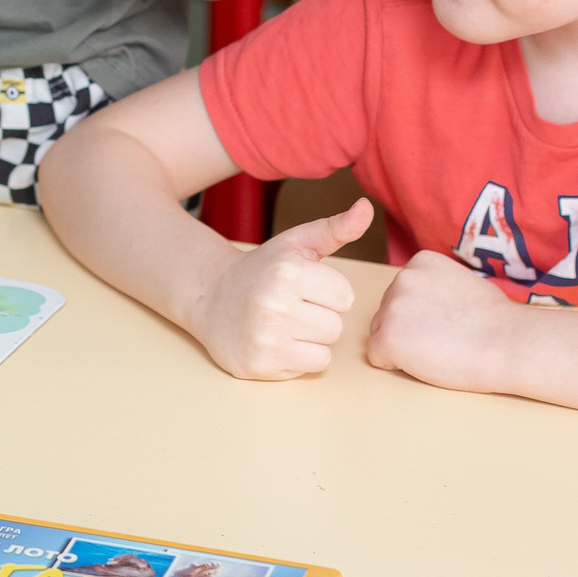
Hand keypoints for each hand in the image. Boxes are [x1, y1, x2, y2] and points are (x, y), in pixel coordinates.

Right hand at [183, 198, 370, 379]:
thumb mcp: (296, 243)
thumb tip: (366, 207)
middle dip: (320, 316)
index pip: (345, 296)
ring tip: (287, 325)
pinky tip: (278, 342)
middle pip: (336, 326)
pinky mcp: (260, 366)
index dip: (329, 292)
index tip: (306, 286)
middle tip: (294, 307)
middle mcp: (274, 305)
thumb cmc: (263, 269)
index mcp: (287, 271)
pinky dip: (299, 358)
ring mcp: (266, 338)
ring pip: (325, 350)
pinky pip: (308, 369)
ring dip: (312, 340)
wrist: (211, 297)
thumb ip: (335, 228)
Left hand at [363, 248, 521, 391]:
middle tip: (443, 338)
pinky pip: (377, 356)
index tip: (447, 320)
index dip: (421, 314)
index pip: (402, 293)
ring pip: (380, 333)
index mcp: (419, 263)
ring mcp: (391, 308)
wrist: (506, 343)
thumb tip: (426, 299)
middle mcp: (400, 279)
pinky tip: (425, 362)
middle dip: (408, 328)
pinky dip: (394, 364)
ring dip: (401, 345)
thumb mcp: (461, 281)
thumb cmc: (494, 320)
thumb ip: (435, 285)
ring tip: (437, 349)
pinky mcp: (388, 338)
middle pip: (388, 311)